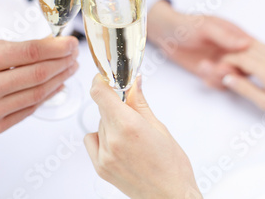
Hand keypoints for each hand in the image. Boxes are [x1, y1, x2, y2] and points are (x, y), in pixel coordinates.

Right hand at [0, 37, 78, 134]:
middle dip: (64, 63)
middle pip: (40, 74)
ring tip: (70, 68)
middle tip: (75, 55)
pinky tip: (57, 85)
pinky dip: (48, 96)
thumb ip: (19, 47)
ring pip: (39, 94)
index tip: (72, 43)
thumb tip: (54, 44)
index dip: (58, 48)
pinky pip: (31, 109)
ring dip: (61, 79)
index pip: (32, 52)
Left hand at [84, 75, 201, 198]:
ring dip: (111, 122)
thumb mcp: (159, 127)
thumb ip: (140, 103)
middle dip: (116, 105)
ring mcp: (104, 156)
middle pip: (103, 109)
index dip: (101, 81)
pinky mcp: (100, 167)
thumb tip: (134, 82)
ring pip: (100, 124)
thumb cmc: (172, 166)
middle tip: (133, 112)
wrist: (170, 196)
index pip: (100, 93)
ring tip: (132, 136)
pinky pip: (92, 141)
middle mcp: (112, 140)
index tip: (105, 78)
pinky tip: (119, 144)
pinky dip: (102, 137)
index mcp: (128, 126)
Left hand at [148, 0, 251, 87]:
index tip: (236, 61)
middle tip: (218, 67)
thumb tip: (248, 43)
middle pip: (246, 68)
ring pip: (233, 78)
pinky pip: (221, 83)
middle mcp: (233, 51)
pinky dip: (214, 83)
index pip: (254, 51)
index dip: (250, 60)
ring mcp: (224, 62)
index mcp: (237, 36)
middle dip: (233, 71)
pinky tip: (203, 77)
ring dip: (220, 77)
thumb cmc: (187, 24)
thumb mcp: (206, 27)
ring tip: (204, 67)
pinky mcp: (213, 72)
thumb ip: (226, 36)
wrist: (166, 34)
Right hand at [221, 40, 264, 125]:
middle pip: (246, 49)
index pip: (241, 58)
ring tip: (231, 60)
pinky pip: (263, 46)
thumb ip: (244, 89)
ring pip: (255, 44)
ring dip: (241, 49)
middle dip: (232, 54)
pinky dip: (251, 48)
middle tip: (221, 64)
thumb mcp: (264, 103)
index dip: (227, 61)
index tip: (217, 67)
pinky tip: (246, 55)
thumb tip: (227, 78)